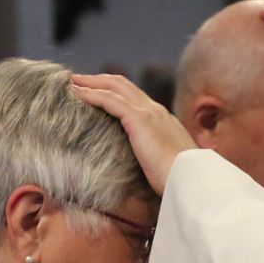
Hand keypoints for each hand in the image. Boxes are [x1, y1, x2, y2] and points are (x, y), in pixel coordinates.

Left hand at [69, 73, 195, 196]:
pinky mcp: (139, 120)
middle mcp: (156, 111)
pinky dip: (91, 94)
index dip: (115, 92)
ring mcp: (149, 113)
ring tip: (72, 83)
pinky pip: (109, 100)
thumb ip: (155, 161)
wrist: (191, 182)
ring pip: (114, 87)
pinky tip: (76, 94)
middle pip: (123, 85)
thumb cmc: (179, 183)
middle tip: (78, 80)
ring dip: (91, 82)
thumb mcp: (167, 167)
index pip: (136, 98)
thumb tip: (145, 172)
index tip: (97, 92)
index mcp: (164, 121)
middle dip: (100, 80)